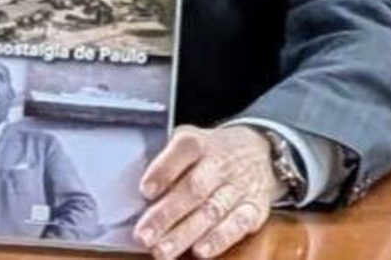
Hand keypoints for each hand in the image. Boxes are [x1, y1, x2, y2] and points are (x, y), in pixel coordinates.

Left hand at [135, 125, 280, 258]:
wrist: (257, 151)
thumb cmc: (208, 152)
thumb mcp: (186, 141)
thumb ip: (164, 160)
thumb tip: (133, 190)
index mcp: (199, 142)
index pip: (183, 150)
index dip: (163, 170)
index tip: (145, 191)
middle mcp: (220, 163)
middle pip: (193, 189)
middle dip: (166, 215)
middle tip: (144, 236)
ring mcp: (239, 186)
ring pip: (212, 211)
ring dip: (185, 234)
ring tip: (163, 251)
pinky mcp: (255, 208)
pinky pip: (237, 225)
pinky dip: (218, 240)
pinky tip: (199, 251)